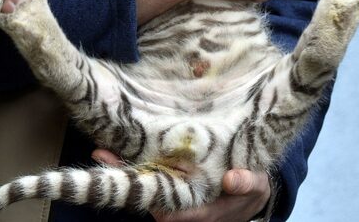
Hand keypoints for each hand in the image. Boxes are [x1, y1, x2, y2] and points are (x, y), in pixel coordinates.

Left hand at [91, 149, 270, 221]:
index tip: (129, 179)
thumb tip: (231, 179)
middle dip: (125, 178)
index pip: (167, 208)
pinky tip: (123, 147)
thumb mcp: (255, 185)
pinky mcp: (175, 181)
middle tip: (103, 153)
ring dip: (126, 169)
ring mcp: (176, 194)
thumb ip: (246, 183)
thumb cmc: (251, 189)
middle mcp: (182, 205)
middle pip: (148, 194)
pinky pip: (153, 174)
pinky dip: (137, 162)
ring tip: (104, 149)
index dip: (146, 194)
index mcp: (200, 210)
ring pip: (147, 184)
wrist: (248, 189)